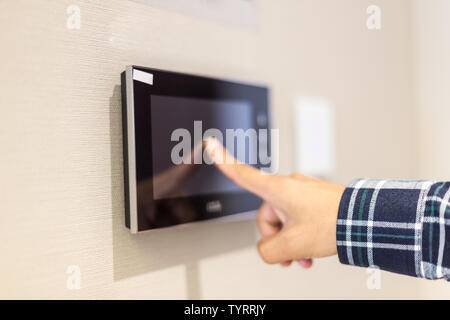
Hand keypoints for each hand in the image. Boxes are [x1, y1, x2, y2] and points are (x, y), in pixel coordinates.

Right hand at [205, 138, 344, 267]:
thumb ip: (268, 250)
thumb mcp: (293, 245)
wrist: (364, 220)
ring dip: (292, 241)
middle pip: (266, 216)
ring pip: (284, 221)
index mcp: (277, 190)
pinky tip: (312, 250)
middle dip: (278, 239)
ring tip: (305, 257)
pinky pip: (299, 218)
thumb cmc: (333, 223)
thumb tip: (269, 249)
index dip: (224, 161)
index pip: (243, 174)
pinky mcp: (315, 199)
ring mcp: (303, 191)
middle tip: (292, 255)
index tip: (212, 145)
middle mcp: (289, 186)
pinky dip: (302, 235)